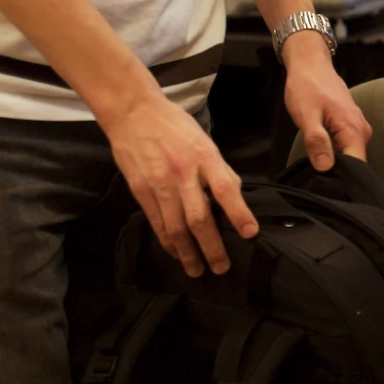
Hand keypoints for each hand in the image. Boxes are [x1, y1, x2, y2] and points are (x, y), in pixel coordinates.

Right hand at [100, 90, 256, 277]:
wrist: (133, 113)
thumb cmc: (175, 127)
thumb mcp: (205, 141)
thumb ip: (219, 170)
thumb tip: (234, 197)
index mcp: (204, 157)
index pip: (226, 189)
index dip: (239, 213)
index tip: (250, 234)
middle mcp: (182, 173)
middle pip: (199, 217)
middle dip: (211, 246)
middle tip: (222, 267)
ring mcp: (159, 184)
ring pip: (175, 227)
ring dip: (187, 253)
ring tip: (197, 270)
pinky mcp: (140, 190)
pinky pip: (157, 222)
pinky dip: (167, 241)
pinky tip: (176, 252)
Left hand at [282, 32, 371, 171]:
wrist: (311, 66)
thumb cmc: (308, 87)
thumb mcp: (307, 115)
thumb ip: (317, 142)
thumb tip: (325, 167)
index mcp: (354, 130)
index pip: (357, 166)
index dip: (342, 178)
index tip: (325, 184)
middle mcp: (361, 131)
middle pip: (353, 163)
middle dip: (336, 172)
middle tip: (314, 172)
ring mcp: (357, 129)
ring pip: (348, 156)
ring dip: (333, 161)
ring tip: (315, 159)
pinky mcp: (350, 127)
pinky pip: (345, 147)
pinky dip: (333, 152)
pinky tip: (319, 149)